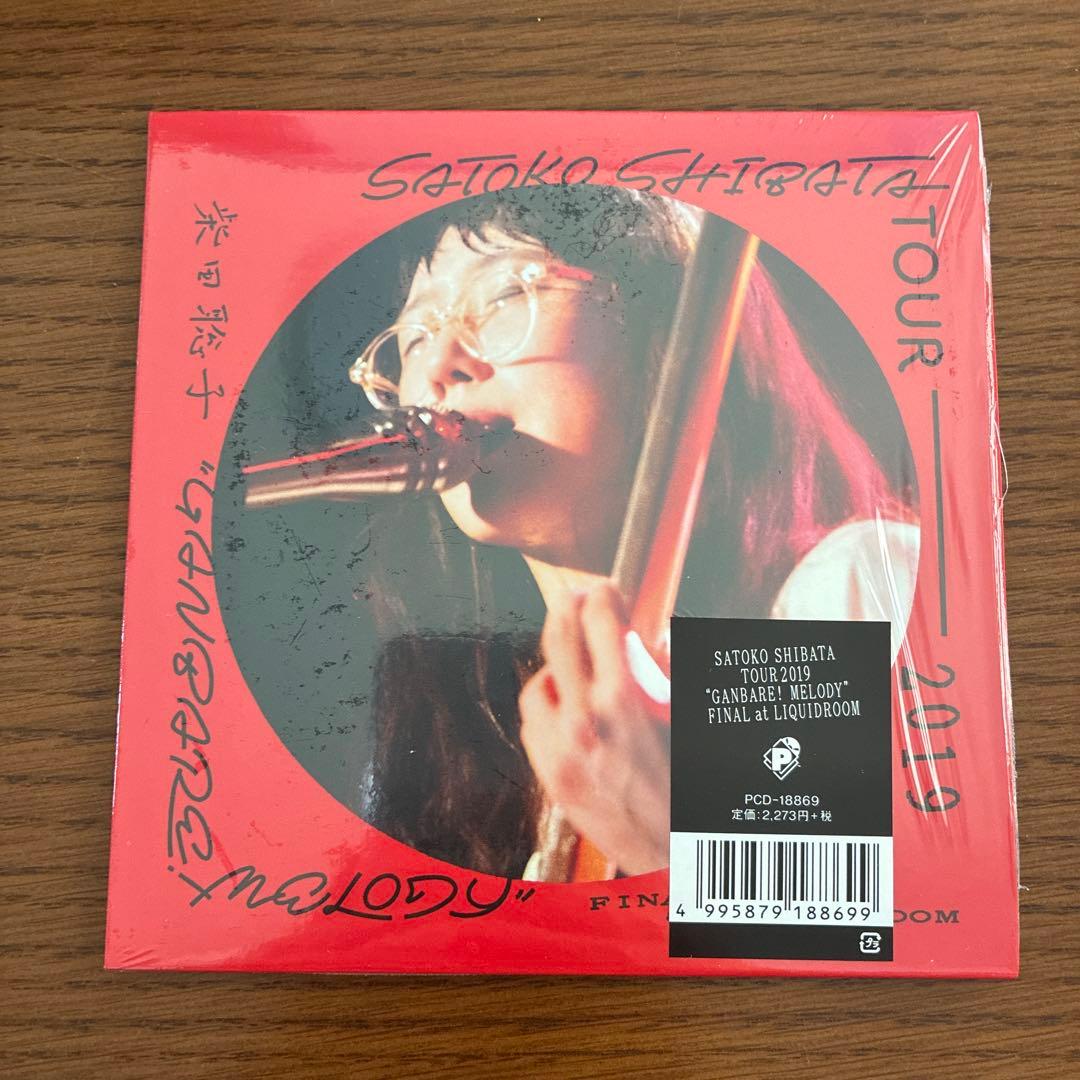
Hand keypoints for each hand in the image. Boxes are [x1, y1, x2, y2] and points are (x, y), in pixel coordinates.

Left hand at [518, 580, 670, 875]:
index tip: (606, 590)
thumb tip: (641, 637)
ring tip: (576, 668)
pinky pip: (534, 727)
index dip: (603, 596)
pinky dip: (548, 711)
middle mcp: (583, 721)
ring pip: (538, 686)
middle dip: (570, 609)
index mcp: (622, 701)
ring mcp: (559, 751)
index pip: (600, 622)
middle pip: (559, 639)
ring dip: (556, 669)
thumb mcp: (680, 716)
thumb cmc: (685, 786)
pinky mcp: (550, 776)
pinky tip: (569, 712)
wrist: (672, 856)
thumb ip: (658, 672)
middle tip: (577, 597)